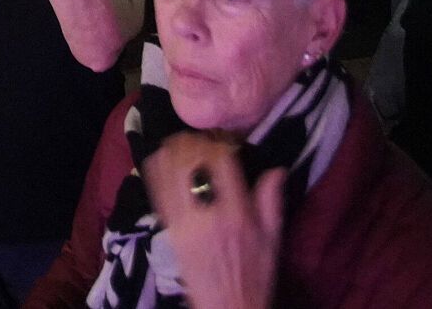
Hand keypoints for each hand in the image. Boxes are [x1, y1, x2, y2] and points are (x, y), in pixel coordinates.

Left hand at [141, 133, 284, 308]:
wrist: (227, 308)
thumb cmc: (254, 276)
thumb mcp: (273, 240)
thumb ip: (272, 201)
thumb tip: (276, 169)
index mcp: (236, 214)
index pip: (221, 160)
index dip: (221, 142)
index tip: (226, 141)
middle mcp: (207, 214)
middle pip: (190, 160)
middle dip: (195, 141)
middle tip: (203, 139)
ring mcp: (183, 222)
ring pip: (168, 170)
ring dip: (174, 150)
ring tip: (184, 145)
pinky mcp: (168, 229)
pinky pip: (155, 189)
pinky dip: (157, 167)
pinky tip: (165, 159)